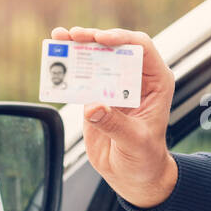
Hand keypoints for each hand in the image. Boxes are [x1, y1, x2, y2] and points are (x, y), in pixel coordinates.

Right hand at [49, 25, 176, 207]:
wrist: (133, 174)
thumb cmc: (145, 158)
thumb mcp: (134, 142)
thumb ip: (115, 124)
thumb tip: (93, 106)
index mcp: (156, 82)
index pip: (142, 48)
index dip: (122, 38)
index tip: (101, 38)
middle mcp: (136, 77)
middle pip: (115, 46)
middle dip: (93, 37)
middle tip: (74, 35)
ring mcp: (115, 84)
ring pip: (96, 56)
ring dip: (76, 46)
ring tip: (58, 38)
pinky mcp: (96, 95)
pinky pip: (81, 76)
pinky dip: (67, 67)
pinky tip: (53, 59)